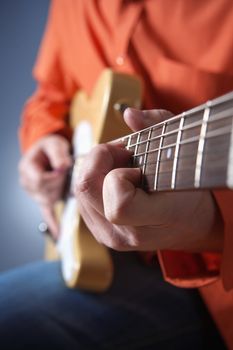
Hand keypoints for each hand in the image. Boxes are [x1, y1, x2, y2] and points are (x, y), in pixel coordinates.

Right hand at [19, 134, 71, 237]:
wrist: (48, 150)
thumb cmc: (50, 146)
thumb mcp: (54, 144)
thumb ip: (58, 154)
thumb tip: (63, 168)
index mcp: (27, 168)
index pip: (39, 181)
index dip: (55, 178)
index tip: (64, 170)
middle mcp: (27, 183)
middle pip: (44, 193)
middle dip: (59, 185)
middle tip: (67, 173)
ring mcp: (34, 193)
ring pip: (48, 201)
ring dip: (60, 193)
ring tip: (64, 180)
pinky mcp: (43, 199)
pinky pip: (46, 213)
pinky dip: (53, 223)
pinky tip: (59, 234)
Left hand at [75, 108, 223, 251]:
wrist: (187, 226)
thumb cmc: (188, 191)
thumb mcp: (183, 153)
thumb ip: (158, 127)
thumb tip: (129, 114)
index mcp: (151, 222)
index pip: (118, 205)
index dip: (120, 176)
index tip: (137, 168)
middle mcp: (124, 235)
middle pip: (85, 188)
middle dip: (100, 159)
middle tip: (123, 154)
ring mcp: (108, 236)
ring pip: (79, 191)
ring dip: (96, 168)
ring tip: (121, 166)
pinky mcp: (98, 232)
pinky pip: (81, 198)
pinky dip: (94, 180)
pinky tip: (114, 180)